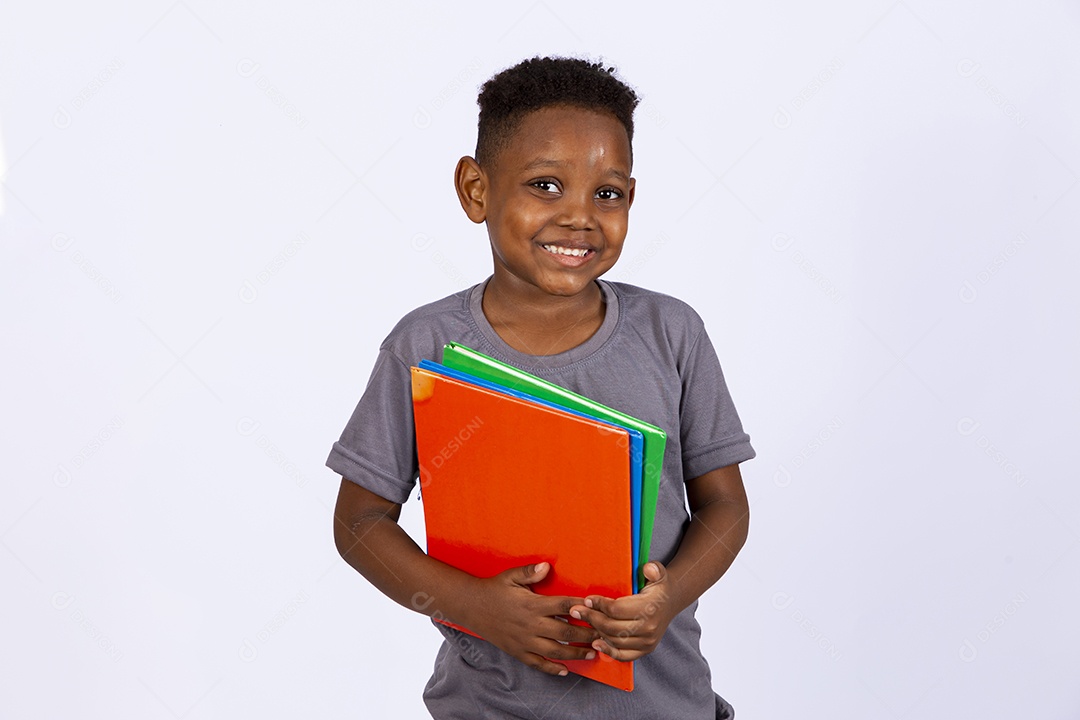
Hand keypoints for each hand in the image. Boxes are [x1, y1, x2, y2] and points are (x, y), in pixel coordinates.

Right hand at [463, 562, 599, 676]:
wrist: (471, 607)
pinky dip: (552, 668)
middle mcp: (531, 625)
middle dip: (587, 634)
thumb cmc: (494, 589)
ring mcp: (524, 641)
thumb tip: (546, 566)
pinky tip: (565, 670)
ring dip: (576, 653)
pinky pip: (537, 663)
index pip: (563, 606)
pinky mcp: (517, 651)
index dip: (582, 607)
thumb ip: (529, 571)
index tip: (598, 608)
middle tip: (604, 634)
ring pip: (555, 651)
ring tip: (592, 653)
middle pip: (566, 632)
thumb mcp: (510, 576)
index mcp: (532, 604)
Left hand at [569, 561, 677, 661]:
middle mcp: (649, 628)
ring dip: (596, 632)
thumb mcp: (658, 573)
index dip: (599, 605)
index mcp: (649, 608)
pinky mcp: (645, 650)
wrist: (672, 601)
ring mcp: (647, 642)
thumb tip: (648, 568)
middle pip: (612, 627)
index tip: (587, 599)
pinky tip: (595, 643)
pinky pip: (624, 655)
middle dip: (591, 618)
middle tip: (576, 610)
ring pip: (614, 640)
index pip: (617, 610)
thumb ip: (654, 569)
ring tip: (584, 621)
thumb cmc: (659, 586)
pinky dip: (608, 651)